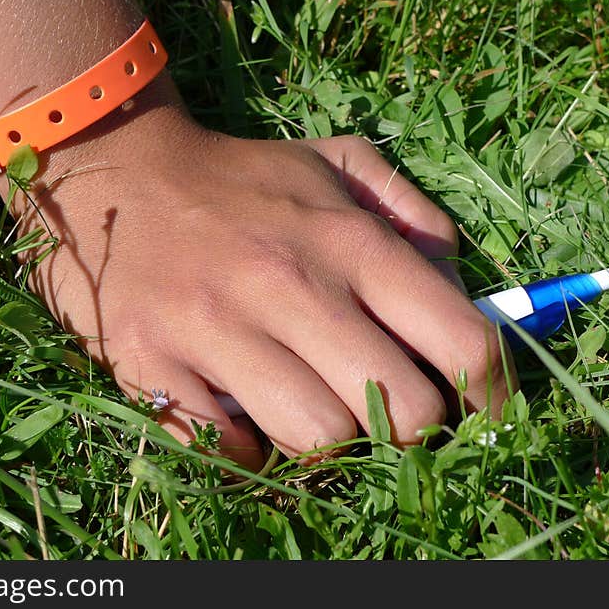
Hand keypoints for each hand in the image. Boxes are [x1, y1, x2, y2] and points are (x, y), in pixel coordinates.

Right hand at [11, 80, 516, 469]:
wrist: (116, 173)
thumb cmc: (237, 180)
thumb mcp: (334, 162)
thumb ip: (410, 207)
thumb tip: (456, 278)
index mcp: (348, 242)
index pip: (461, 344)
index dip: (492, 397)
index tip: (483, 416)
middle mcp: (290, 286)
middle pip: (403, 412)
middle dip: (407, 427)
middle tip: (381, 408)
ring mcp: (216, 328)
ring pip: (318, 439)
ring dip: (324, 438)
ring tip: (304, 403)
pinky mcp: (153, 363)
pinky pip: (230, 446)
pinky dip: (246, 444)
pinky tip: (240, 408)